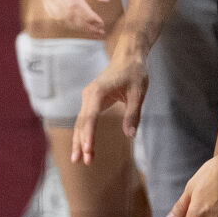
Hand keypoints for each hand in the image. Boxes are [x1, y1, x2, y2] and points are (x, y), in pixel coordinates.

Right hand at [34, 0, 111, 36]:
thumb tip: (104, 0)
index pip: (74, 4)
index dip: (88, 18)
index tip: (101, 26)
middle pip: (65, 14)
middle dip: (84, 26)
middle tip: (101, 32)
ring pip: (57, 16)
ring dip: (75, 25)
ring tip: (93, 30)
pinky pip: (51, 12)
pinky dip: (64, 20)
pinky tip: (78, 21)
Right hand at [70, 49, 149, 163]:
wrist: (129, 55)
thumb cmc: (135, 72)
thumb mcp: (138, 93)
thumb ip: (133, 114)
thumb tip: (130, 135)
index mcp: (99, 92)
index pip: (90, 118)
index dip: (88, 136)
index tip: (88, 150)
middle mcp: (89, 94)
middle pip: (82, 122)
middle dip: (80, 142)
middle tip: (79, 161)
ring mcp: (88, 96)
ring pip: (81, 121)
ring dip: (79, 140)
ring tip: (79, 159)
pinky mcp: (91, 98)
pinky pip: (85, 118)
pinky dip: (84, 132)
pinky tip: (84, 145)